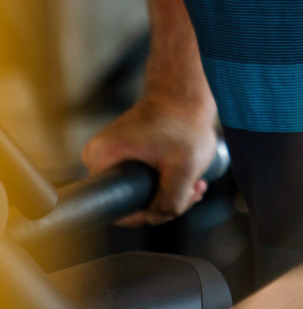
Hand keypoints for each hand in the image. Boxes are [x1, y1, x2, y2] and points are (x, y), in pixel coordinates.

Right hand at [82, 96, 219, 224]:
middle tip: (193, 190)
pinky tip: (191, 178)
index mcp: (100, 159)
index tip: (176, 202)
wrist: (186, 92)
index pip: (118, 209)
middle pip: (131, 201)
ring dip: (171, 192)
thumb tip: (159, 216)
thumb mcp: (184, 168)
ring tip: (196, 182)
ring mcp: (111, 155)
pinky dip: (167, 181)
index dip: (148, 214)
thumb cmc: (184, 121)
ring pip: (141, 192)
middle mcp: (99, 158)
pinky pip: (143, 179)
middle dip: (165, 202)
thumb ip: (171, 202)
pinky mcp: (125, 152)